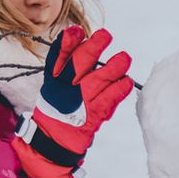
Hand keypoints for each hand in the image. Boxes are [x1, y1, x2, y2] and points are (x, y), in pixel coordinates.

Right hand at [12, 26, 132, 177]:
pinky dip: (118, 91)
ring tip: (125, 58)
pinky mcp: (90, 119)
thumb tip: (89, 47)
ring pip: (96, 82)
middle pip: (78, 65)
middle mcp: (63, 91)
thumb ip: (69, 72)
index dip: (66, 44)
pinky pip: (106, 102)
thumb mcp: (55, 91)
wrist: (51, 147)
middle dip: (93, 48)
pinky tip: (127, 82)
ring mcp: (77, 105)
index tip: (76, 30)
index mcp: (53, 83)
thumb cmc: (58, 114)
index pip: (58, 59)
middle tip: (106, 36)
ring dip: (112, 68)